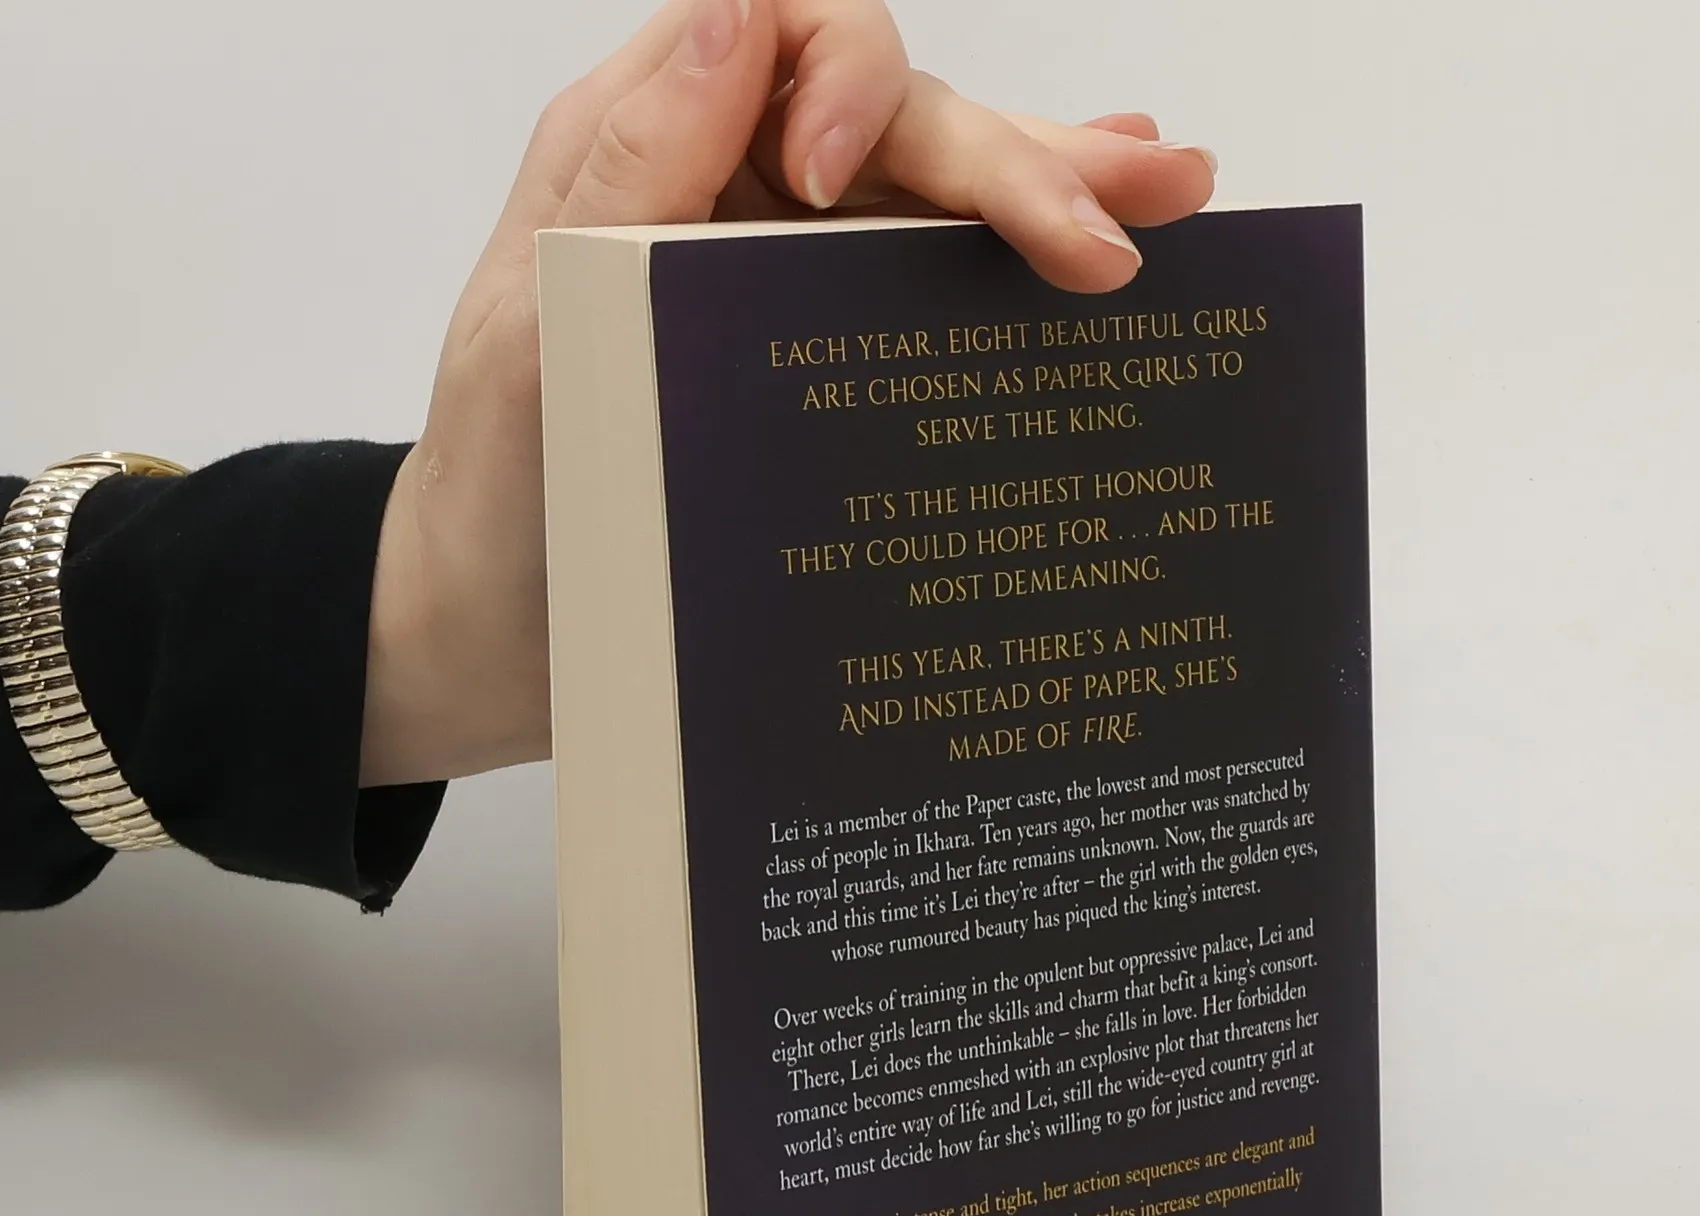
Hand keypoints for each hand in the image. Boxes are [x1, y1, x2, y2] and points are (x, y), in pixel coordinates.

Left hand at [361, 0, 1215, 785]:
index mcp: (651, 151)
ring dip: (1058, 186)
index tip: (843, 179)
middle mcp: (731, 194)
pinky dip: (1018, 254)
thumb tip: (747, 18)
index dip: (852, 78)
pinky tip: (1109, 229)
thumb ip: (631, 169)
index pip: (788, 34)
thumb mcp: (535, 333)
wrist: (495, 640)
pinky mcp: (824, 358)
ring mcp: (785, 276)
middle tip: (1130, 219)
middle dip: (1016, 161)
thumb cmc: (498, 500)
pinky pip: (932, 285)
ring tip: (1175, 193)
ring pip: (938, 198)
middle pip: (899, 122)